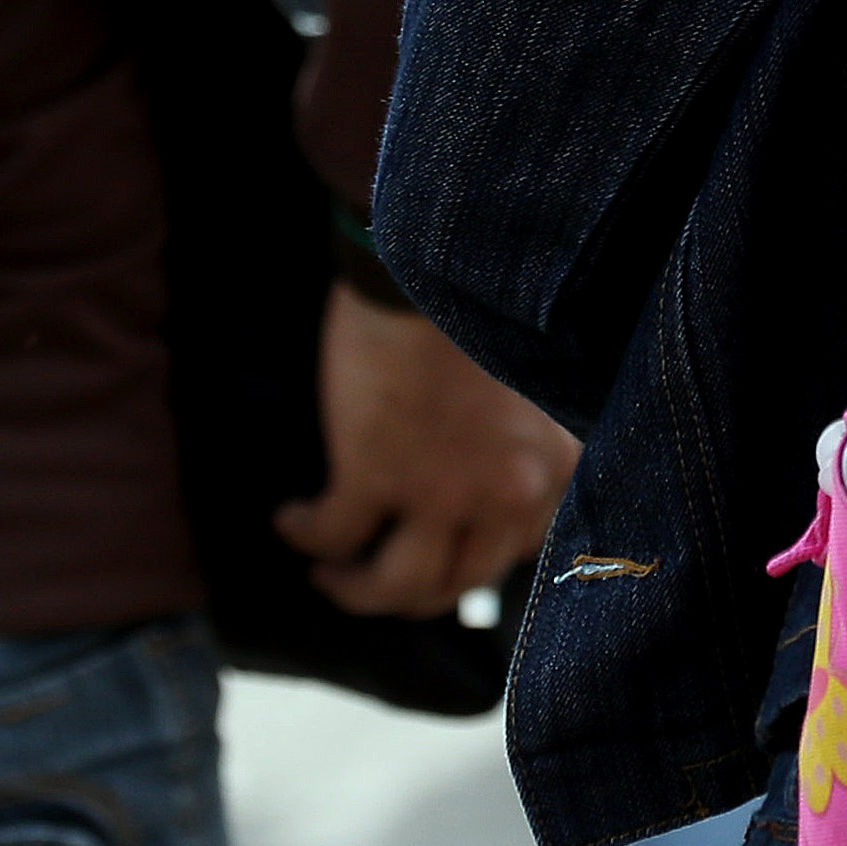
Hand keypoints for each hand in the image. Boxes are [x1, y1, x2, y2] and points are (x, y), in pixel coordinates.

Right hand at [273, 292, 573, 618]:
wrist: (429, 254)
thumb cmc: (474, 303)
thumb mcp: (525, 387)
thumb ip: (519, 446)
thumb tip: (481, 496)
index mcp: (554, 467)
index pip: (515, 554)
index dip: (467, 562)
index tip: (434, 554)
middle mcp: (510, 492)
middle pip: (456, 585)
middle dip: (408, 591)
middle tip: (370, 575)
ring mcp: (443, 491)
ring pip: (396, 587)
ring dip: (354, 589)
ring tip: (328, 571)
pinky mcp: (376, 474)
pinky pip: (333, 536)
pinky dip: (307, 534)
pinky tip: (291, 520)